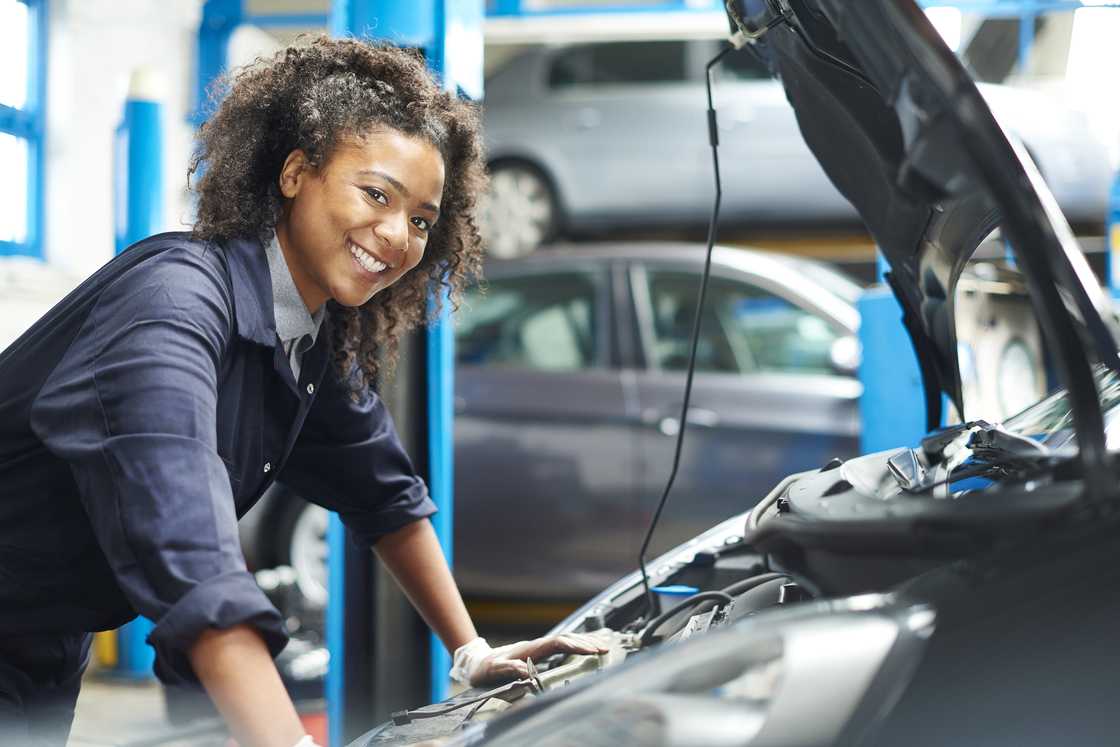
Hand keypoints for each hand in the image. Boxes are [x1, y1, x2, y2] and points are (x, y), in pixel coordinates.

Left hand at [452, 634, 608, 686]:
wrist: (476, 662)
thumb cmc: (484, 669)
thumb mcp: (492, 671)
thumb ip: (507, 668)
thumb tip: (525, 669)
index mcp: (530, 649)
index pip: (558, 643)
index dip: (576, 646)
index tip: (592, 651)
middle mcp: (537, 645)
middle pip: (567, 638)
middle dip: (587, 642)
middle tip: (606, 649)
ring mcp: (538, 647)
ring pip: (566, 640)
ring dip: (584, 642)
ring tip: (602, 647)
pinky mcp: (538, 652)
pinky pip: (561, 646)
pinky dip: (576, 646)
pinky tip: (584, 649)